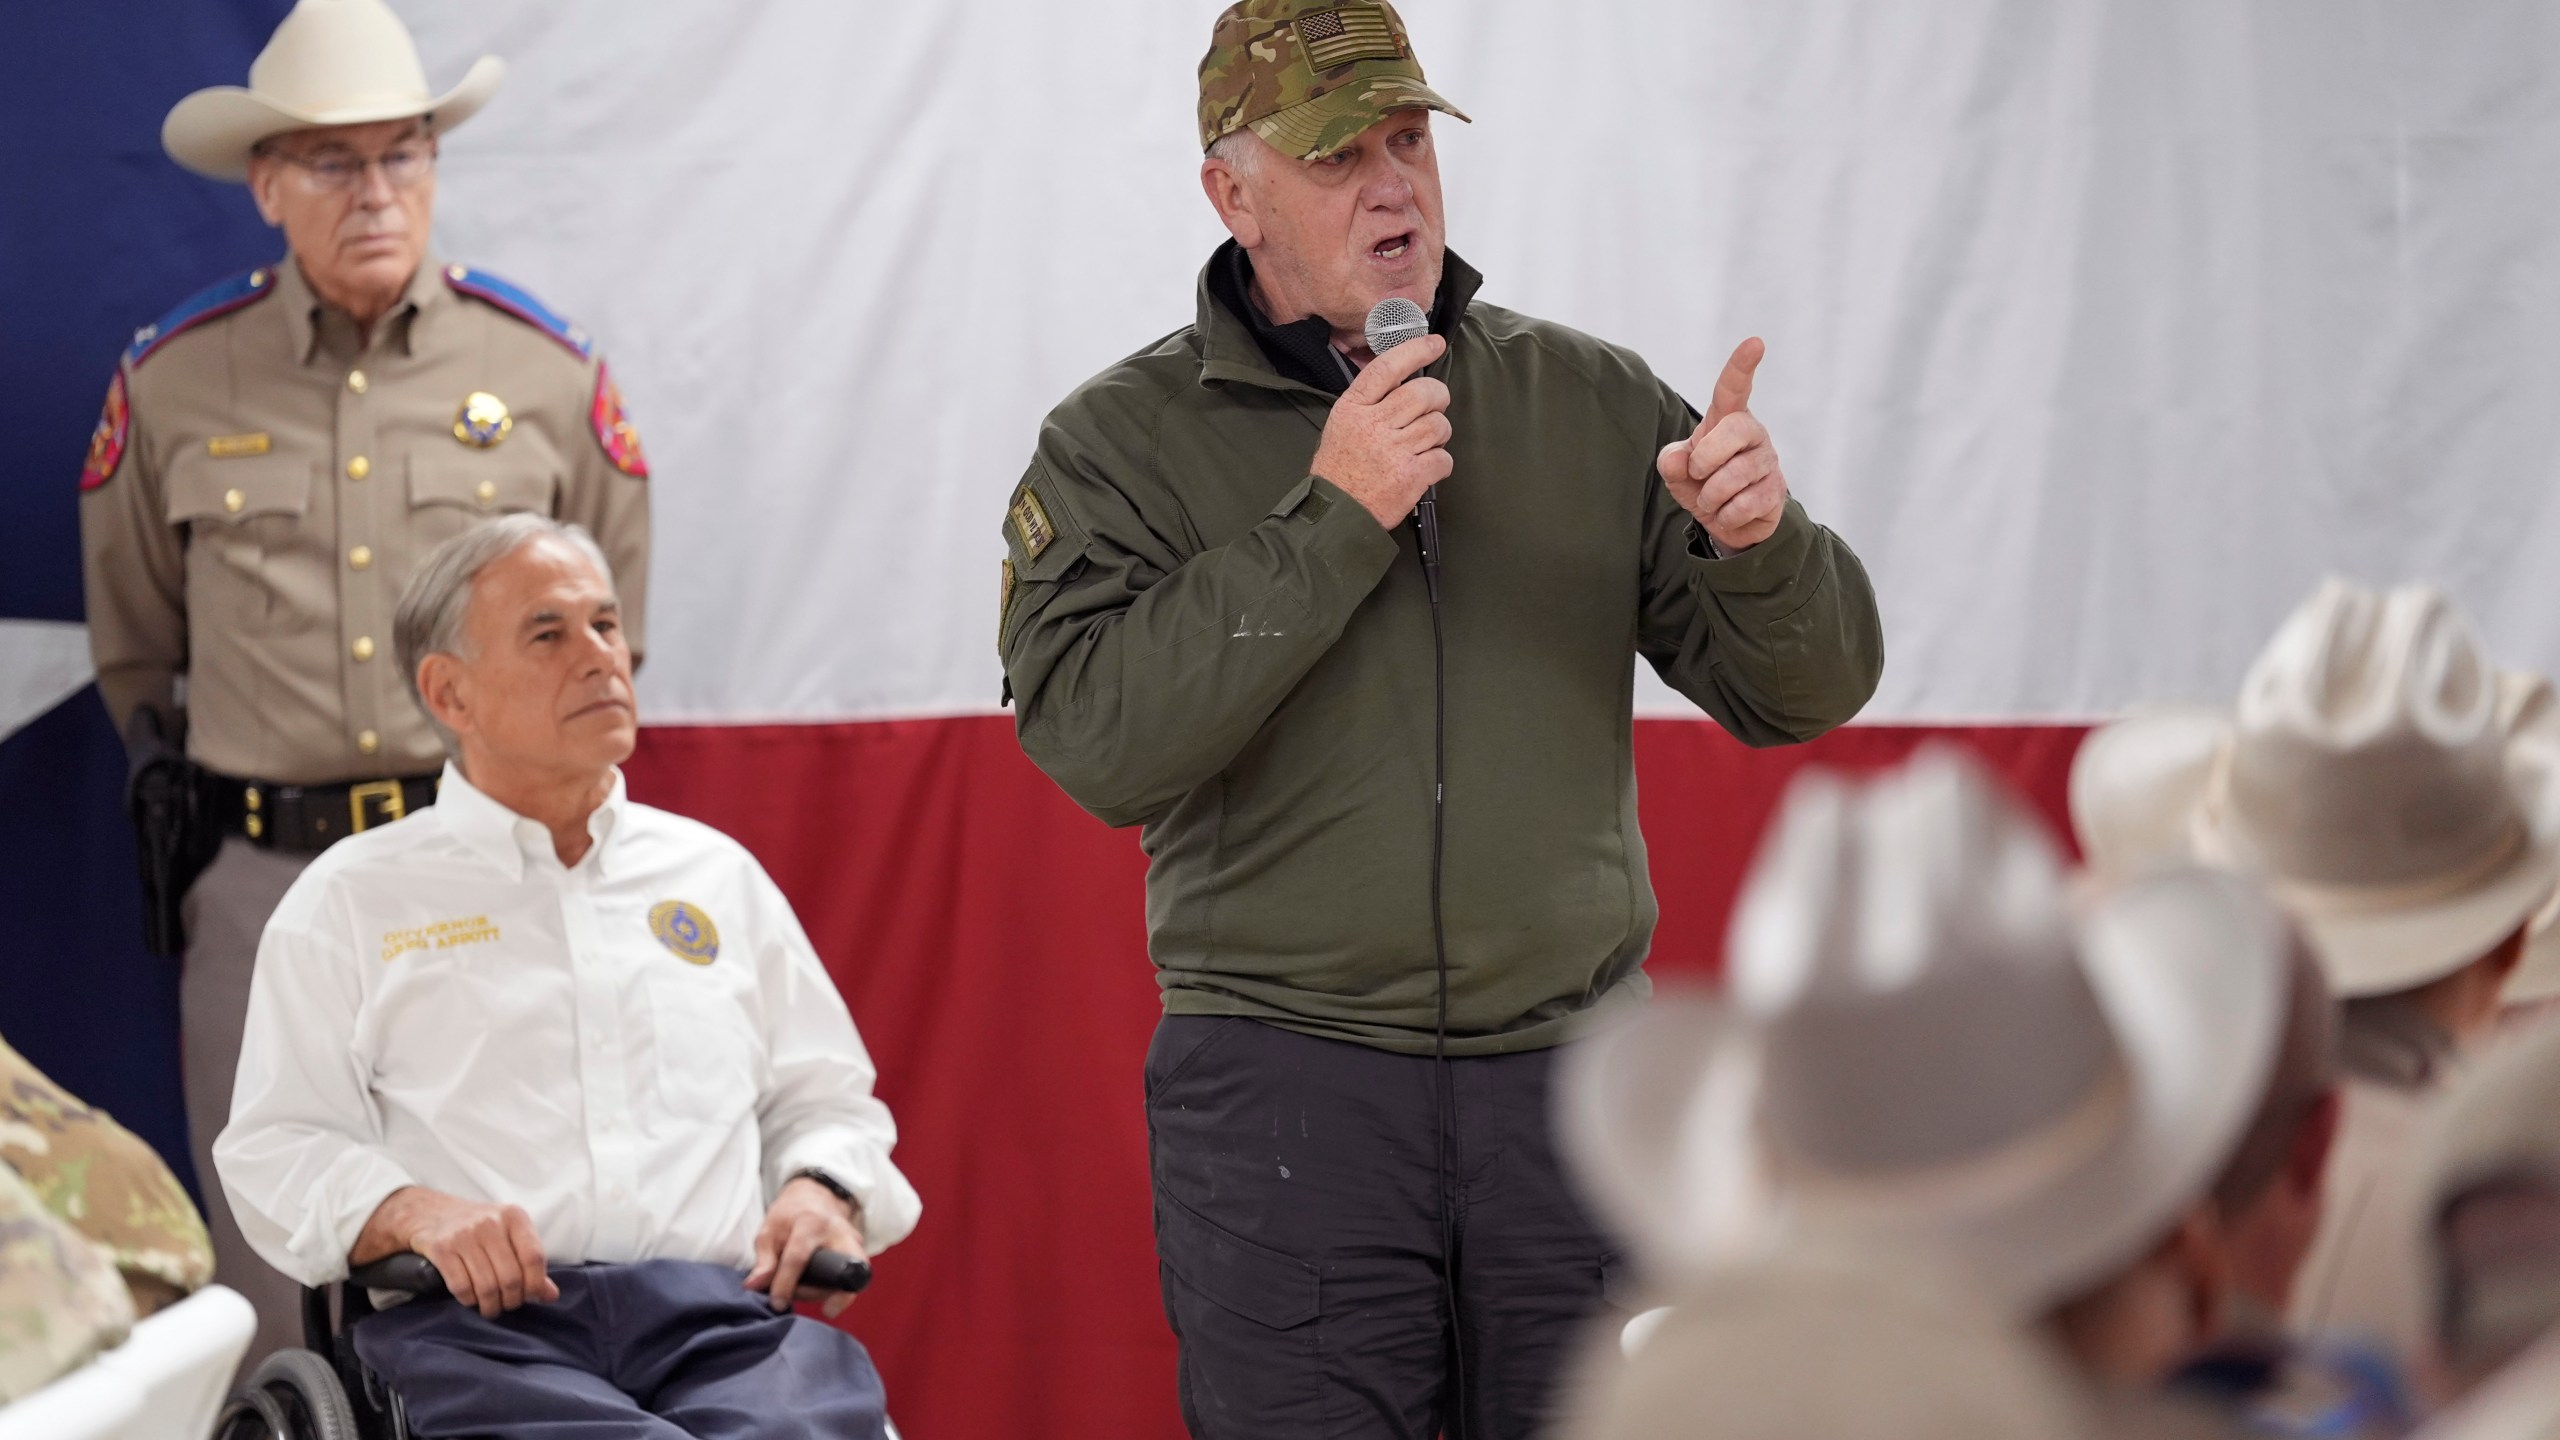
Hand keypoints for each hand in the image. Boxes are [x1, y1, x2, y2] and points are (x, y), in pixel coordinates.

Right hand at [354, 1186, 556, 1318]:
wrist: (430, 1212)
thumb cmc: (478, 1228)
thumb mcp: (509, 1234)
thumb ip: (530, 1262)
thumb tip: (551, 1296)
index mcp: (514, 1217)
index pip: (534, 1257)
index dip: (535, 1284)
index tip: (532, 1296)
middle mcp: (490, 1223)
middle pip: (511, 1277)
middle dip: (512, 1300)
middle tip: (508, 1305)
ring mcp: (464, 1235)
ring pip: (486, 1286)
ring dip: (491, 1305)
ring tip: (491, 1308)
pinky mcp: (441, 1249)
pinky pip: (461, 1287)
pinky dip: (469, 1300)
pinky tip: (471, 1299)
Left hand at [745, 1176, 868, 1318]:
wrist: (816, 1197)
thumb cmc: (790, 1215)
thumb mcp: (769, 1230)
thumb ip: (764, 1260)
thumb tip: (755, 1287)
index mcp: (811, 1223)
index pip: (798, 1258)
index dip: (785, 1284)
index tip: (777, 1303)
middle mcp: (839, 1232)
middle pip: (848, 1269)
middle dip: (834, 1295)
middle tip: (806, 1301)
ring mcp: (855, 1242)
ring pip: (855, 1277)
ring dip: (829, 1293)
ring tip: (803, 1290)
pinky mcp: (860, 1252)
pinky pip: (853, 1278)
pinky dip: (835, 1289)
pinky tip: (816, 1289)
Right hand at [1309, 333, 1452, 529]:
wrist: (1337, 513)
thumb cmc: (1339, 469)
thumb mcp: (1341, 424)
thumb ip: (1370, 401)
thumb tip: (1404, 380)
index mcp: (1354, 408)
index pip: (1387, 367)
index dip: (1415, 350)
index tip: (1435, 343)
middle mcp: (1374, 425)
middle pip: (1423, 393)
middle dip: (1438, 397)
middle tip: (1434, 406)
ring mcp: (1393, 451)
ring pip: (1438, 425)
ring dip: (1439, 433)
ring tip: (1425, 443)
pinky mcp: (1411, 476)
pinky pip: (1443, 458)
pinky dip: (1440, 463)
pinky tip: (1426, 468)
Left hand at [1658, 338, 1786, 553]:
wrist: (1725, 521)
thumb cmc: (1701, 482)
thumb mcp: (1677, 470)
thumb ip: (1672, 460)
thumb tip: (1679, 459)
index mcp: (1727, 419)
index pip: (1733, 389)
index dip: (1741, 366)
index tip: (1755, 343)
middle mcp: (1753, 433)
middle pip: (1734, 431)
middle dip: (1706, 458)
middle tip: (1697, 474)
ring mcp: (1768, 461)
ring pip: (1735, 475)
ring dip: (1711, 495)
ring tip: (1712, 499)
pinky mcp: (1776, 491)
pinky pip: (1745, 504)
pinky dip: (1726, 514)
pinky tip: (1728, 512)